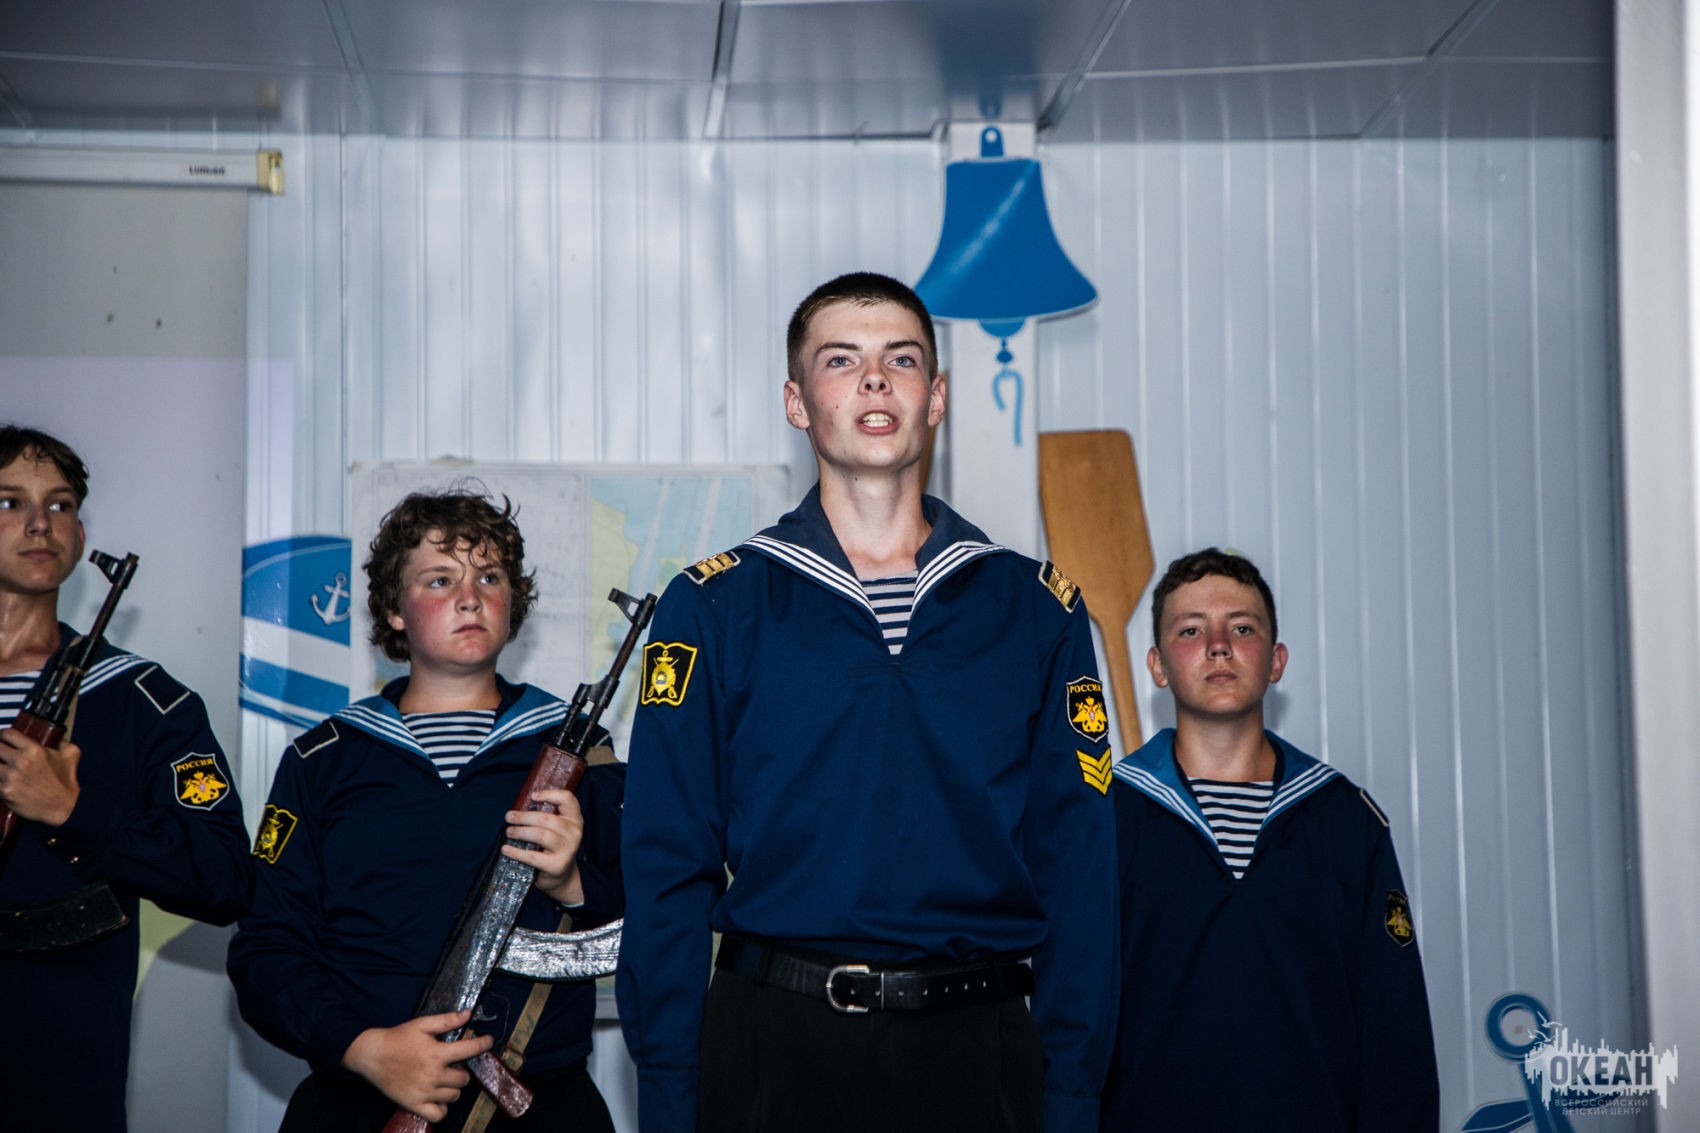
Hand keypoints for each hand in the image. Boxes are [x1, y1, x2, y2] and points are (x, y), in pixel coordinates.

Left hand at [0, 728, 80, 825]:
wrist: (63, 807)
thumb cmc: (66, 781)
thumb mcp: (71, 755)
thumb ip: (62, 742)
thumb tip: (56, 739)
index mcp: (34, 750)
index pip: (8, 734)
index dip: (2, 734)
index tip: (1, 738)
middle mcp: (21, 761)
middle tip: (1, 755)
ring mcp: (11, 777)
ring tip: (2, 769)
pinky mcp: (5, 792)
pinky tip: (2, 782)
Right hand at [342, 1009, 493, 1120]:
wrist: (371, 1055)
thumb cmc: (397, 1038)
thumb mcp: (422, 1024)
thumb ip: (446, 1020)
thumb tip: (468, 1014)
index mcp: (437, 1053)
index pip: (471, 1050)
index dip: (484, 1044)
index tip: (489, 1041)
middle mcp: (433, 1075)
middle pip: (464, 1079)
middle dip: (462, 1071)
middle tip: (452, 1065)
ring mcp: (424, 1092)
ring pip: (454, 1096)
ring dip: (453, 1088)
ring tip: (442, 1079)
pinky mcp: (413, 1104)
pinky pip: (438, 1114)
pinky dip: (441, 1108)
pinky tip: (437, 1097)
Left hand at [504, 787, 584, 905]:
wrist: (562, 877)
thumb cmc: (553, 848)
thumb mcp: (556, 830)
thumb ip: (545, 818)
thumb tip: (519, 808)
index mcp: (575, 820)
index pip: (568, 799)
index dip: (550, 794)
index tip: (532, 797)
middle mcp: (574, 833)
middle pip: (548, 819)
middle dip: (524, 817)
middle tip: (509, 817)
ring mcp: (568, 850)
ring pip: (541, 835)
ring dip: (521, 832)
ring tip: (509, 832)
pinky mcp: (557, 865)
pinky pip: (533, 857)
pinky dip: (517, 852)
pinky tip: (506, 849)